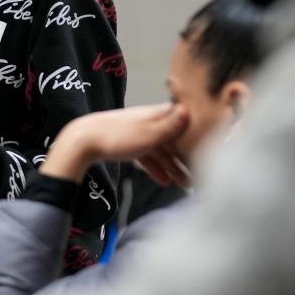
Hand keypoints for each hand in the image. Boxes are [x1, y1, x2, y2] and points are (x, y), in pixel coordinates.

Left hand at [40, 103, 190, 186]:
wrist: (83, 141)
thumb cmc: (117, 136)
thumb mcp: (148, 133)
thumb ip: (169, 126)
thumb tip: (188, 110)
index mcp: (157, 115)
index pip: (183, 122)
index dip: (197, 136)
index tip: (211, 152)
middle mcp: (150, 121)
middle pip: (173, 140)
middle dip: (187, 158)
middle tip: (199, 177)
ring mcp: (138, 132)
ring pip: (161, 150)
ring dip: (173, 167)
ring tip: (184, 184)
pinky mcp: (127, 143)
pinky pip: (147, 155)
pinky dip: (156, 167)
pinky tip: (163, 181)